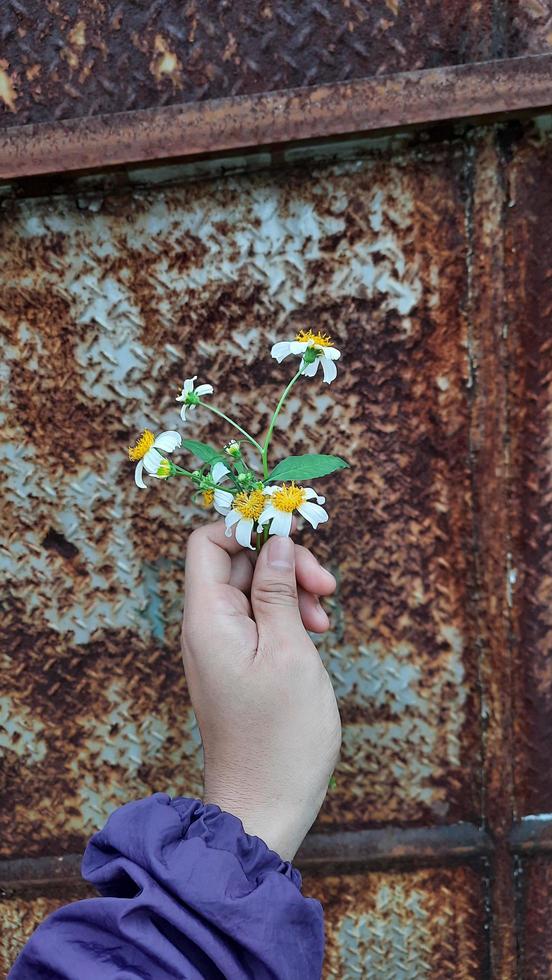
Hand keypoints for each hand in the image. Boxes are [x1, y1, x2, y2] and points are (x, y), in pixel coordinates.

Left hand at [181, 523, 341, 860]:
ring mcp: (221, 647)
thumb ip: (278, 589)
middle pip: (236, 563)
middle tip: (326, 586)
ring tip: (325, 617)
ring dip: (291, 590)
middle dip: (283, 563)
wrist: (266, 807)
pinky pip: (258, 620)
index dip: (248, 529)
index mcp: (207, 618)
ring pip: (253, 590)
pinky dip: (288, 616)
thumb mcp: (288, 651)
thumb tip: (276, 540)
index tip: (296, 534)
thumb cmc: (280, 736)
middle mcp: (206, 627)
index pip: (208, 543)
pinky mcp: (238, 664)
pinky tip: (316, 632)